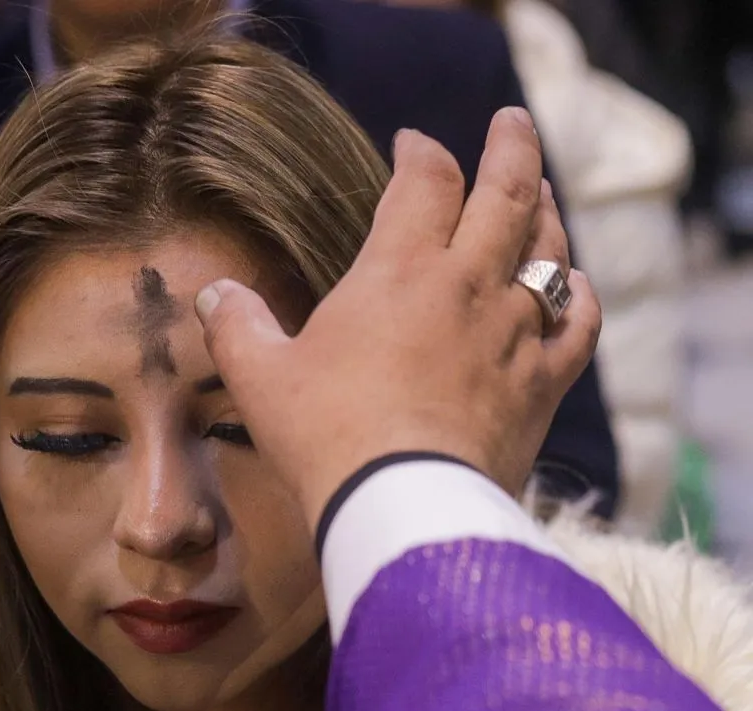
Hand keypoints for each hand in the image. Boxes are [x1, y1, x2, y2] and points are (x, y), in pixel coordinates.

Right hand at [194, 107, 600, 532]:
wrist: (403, 505)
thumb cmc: (325, 435)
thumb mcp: (260, 377)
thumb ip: (235, 325)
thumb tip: (212, 295)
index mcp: (399, 270)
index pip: (422, 183)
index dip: (419, 153)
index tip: (410, 143)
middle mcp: (467, 285)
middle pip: (506, 194)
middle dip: (511, 148)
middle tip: (512, 122)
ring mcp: (514, 331)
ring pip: (548, 250)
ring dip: (547, 212)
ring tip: (543, 191)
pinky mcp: (543, 382)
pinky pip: (578, 325)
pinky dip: (581, 296)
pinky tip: (577, 285)